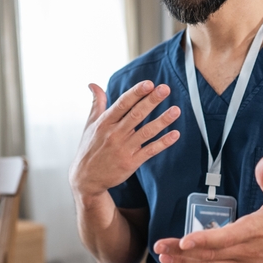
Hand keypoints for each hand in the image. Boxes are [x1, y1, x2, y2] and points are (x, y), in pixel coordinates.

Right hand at [69, 80, 180, 201]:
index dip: (136, 93)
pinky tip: (174, 134)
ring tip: (176, 110)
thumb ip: (96, 104)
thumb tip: (93, 84)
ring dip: (162, 121)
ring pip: (146, 132)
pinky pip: (150, 150)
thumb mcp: (89, 125)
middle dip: (151, 101)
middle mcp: (114, 134)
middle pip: (136, 115)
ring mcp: (123, 149)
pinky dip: (163, 143)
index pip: (122, 104)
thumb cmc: (89, 149)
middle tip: (165, 89)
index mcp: (104, 123)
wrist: (86, 178)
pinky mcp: (131, 162)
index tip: (149, 84)